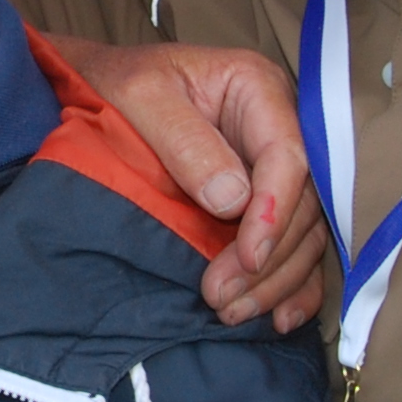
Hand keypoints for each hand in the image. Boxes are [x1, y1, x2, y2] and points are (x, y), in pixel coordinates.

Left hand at [48, 33, 330, 332]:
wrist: (96, 88)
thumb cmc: (116, 83)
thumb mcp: (139, 95)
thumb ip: (184, 140)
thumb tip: (233, 200)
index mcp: (258, 88)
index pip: (287, 157)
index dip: (273, 213)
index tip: (248, 257)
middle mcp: (279, 127)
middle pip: (302, 202)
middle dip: (268, 257)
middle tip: (221, 297)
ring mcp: (274, 166)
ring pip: (304, 231)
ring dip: (276, 279)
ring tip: (233, 312)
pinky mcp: (265, 200)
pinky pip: (296, 246)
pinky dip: (293, 284)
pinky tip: (279, 318)